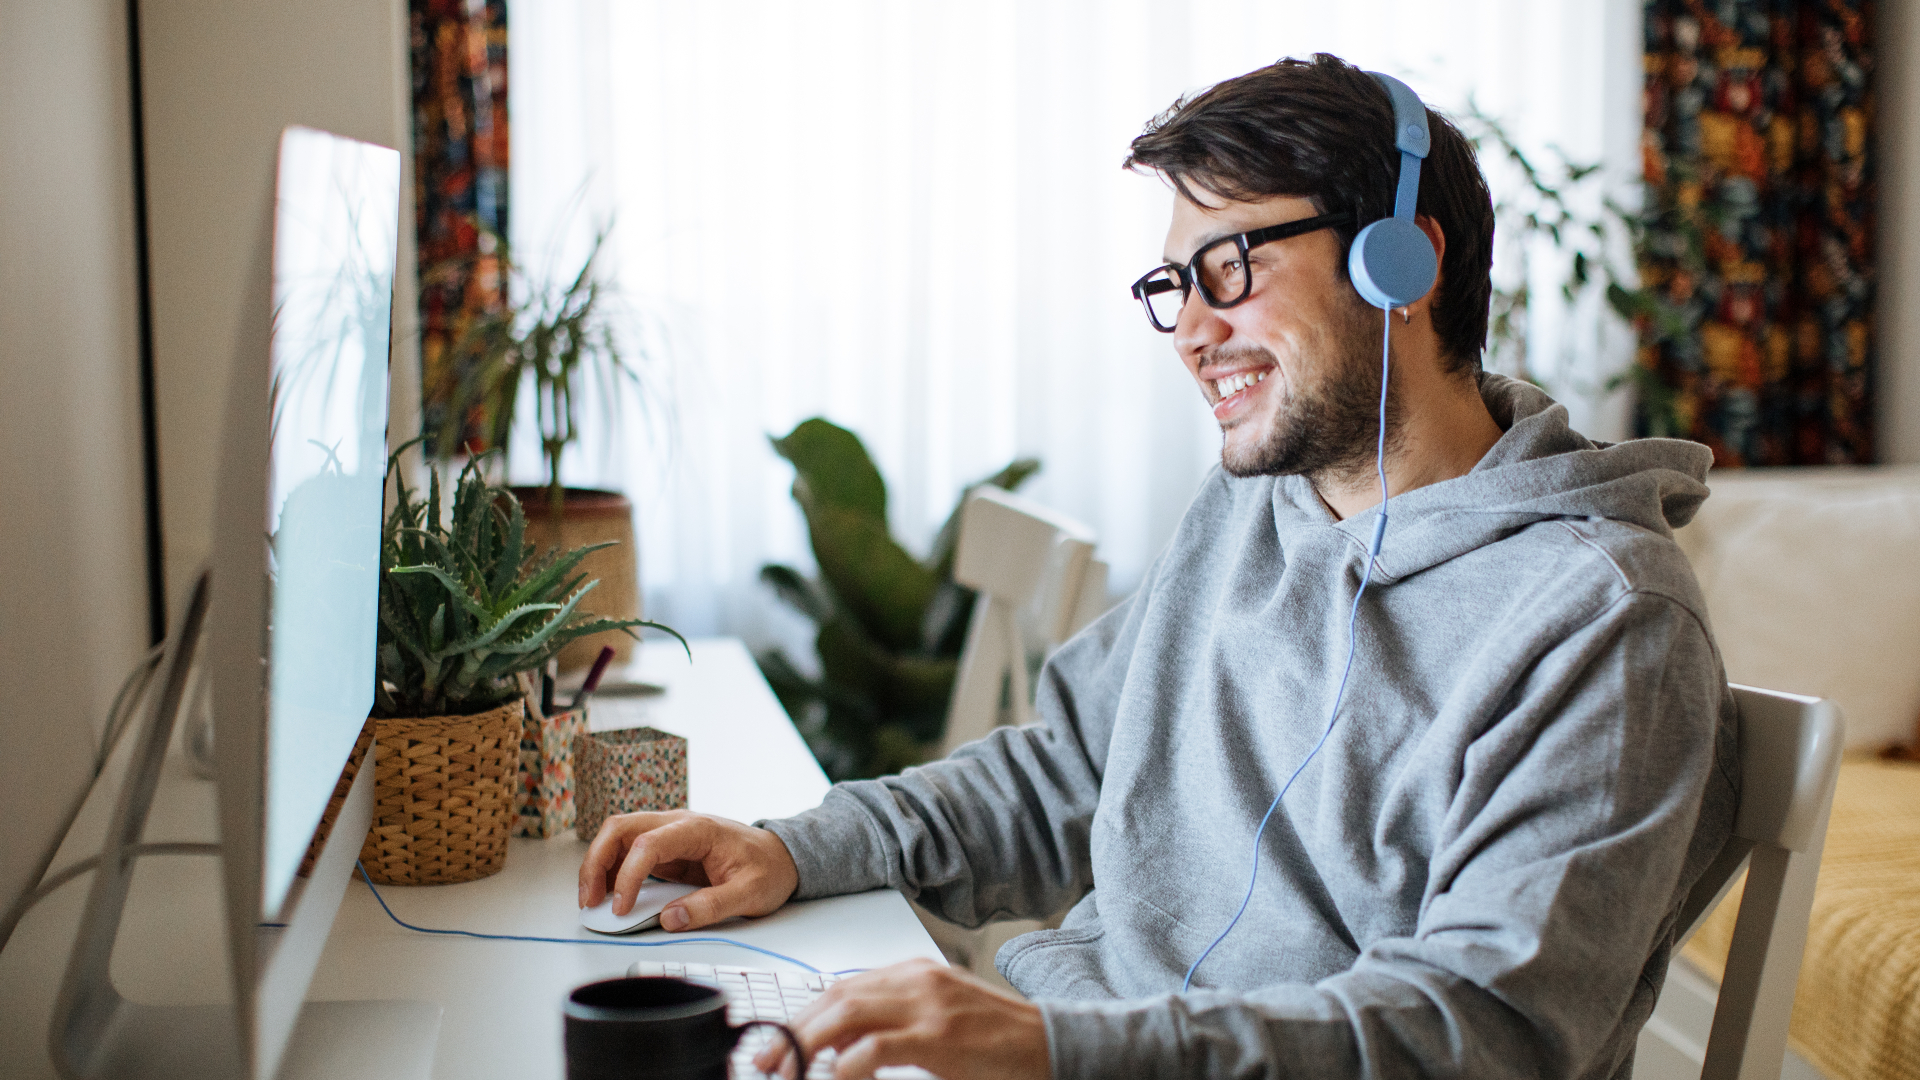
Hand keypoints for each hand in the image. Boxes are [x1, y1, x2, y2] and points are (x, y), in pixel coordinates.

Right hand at [578, 810, 799, 930]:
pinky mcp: (666, 848)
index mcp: (698, 829)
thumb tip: (670, 919)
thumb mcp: (750, 894)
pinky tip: (607, 893)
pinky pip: (628, 851)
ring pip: (619, 836)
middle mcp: (678, 824)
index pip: (648, 844)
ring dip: (598, 864)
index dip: (628, 876)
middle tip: (588, 900)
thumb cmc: (769, 869)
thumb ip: (710, 906)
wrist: (782, 856)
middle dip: (596, 862)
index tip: (621, 908)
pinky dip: (611, 869)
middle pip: (621, 828)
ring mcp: (669, 834)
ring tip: (591, 901)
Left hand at [753, 959, 1048, 1079]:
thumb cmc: (999, 1043)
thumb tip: (838, 1048)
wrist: (1053, 1046)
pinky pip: (876, 1048)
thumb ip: (893, 1025)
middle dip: (794, 1031)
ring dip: (806, 1045)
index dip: (803, 1016)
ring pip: (846, 1014)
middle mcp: (918, 981)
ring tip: (785, 1072)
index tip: (776, 1045)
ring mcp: (929, 1005)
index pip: (843, 987)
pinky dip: (846, 1065)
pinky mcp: (940, 1037)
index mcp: (916, 974)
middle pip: (836, 997)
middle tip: (767, 1063)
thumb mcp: (941, 1022)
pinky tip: (833, 1079)